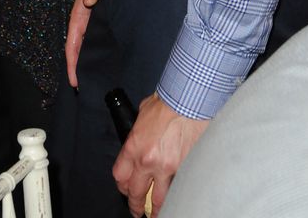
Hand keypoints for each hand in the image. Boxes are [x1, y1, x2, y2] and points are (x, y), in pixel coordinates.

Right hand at [66, 0, 110, 86]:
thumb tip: (89, 2)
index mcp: (79, 16)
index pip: (72, 45)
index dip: (72, 64)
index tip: (74, 81)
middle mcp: (85, 23)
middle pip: (80, 51)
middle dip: (80, 70)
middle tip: (87, 90)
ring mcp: (95, 23)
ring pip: (91, 48)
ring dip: (91, 64)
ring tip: (99, 82)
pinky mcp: (105, 21)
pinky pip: (101, 41)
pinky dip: (102, 54)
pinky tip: (111, 64)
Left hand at [112, 95, 208, 215]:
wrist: (187, 101)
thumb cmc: (165, 103)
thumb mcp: (142, 116)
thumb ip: (138, 133)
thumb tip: (139, 138)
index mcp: (133, 147)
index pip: (120, 177)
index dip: (122, 186)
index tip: (125, 189)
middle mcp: (148, 161)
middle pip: (135, 193)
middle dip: (135, 205)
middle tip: (136, 210)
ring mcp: (167, 168)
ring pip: (158, 199)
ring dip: (155, 209)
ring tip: (155, 213)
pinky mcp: (185, 169)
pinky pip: (177, 188)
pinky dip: (175, 194)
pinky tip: (175, 197)